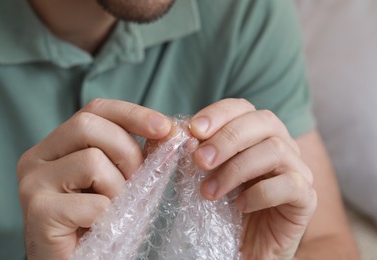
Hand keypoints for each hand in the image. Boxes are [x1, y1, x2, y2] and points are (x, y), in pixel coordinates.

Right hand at [17, 99, 171, 259]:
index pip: (95, 110)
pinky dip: (110, 217)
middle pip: (89, 125)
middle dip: (128, 151)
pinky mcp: (39, 211)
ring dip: (119, 190)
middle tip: (136, 181)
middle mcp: (38, 157)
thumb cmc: (102, 224)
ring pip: (93, 161)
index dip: (132, 113)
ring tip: (113, 211)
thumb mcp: (127, 183)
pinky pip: (94, 202)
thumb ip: (142, 157)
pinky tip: (100, 228)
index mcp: (57, 146)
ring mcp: (33, 182)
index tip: (164, 126)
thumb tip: (169, 132)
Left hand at [190, 98, 316, 258]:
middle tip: (200, 160)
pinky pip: (290, 185)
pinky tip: (240, 205)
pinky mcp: (306, 198)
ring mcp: (298, 169)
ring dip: (236, 169)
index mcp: (256, 133)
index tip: (193, 130)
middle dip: (227, 138)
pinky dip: (260, 193)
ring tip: (210, 191)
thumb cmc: (224, 205)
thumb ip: (196, 153)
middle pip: (263, 122)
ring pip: (275, 150)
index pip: (242, 107)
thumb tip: (182, 134)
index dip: (218, 114)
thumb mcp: (204, 175)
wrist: (245, 245)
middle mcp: (282, 144)